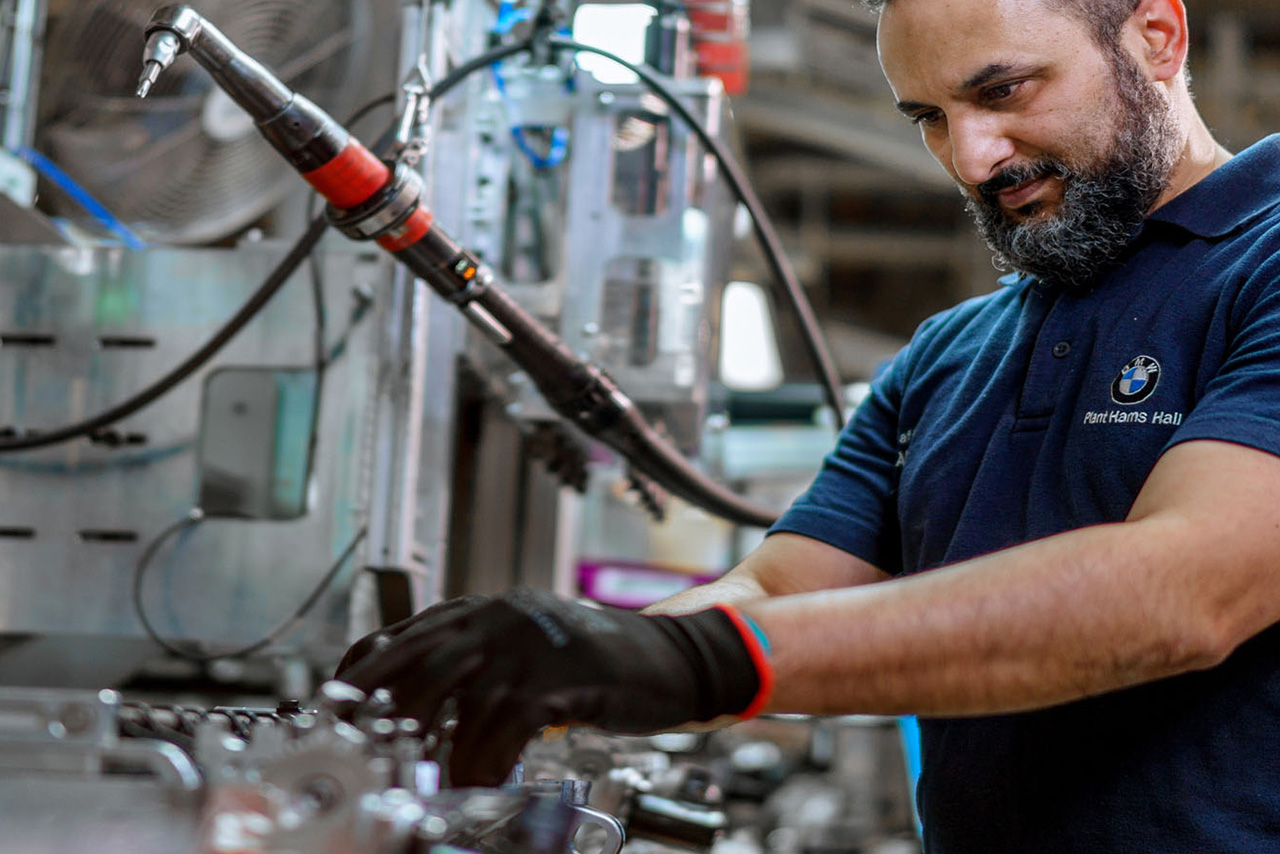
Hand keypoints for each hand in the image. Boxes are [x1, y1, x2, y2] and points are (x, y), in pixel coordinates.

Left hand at [334, 589, 767, 786]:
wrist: (672, 660)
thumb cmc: (595, 666)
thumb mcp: (525, 656)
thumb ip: (476, 671)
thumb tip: (421, 712)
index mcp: (481, 611)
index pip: (396, 638)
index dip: (358, 678)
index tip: (334, 716)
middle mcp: (496, 617)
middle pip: (413, 664)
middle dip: (380, 717)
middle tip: (363, 762)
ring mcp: (527, 641)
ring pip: (453, 696)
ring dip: (433, 750)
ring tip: (422, 786)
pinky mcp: (557, 672)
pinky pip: (503, 724)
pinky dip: (485, 762)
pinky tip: (481, 785)